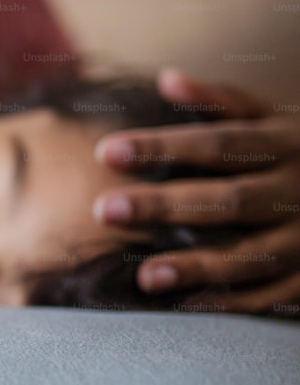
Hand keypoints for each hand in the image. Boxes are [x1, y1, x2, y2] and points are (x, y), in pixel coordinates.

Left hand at [92, 70, 299, 314]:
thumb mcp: (274, 117)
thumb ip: (221, 102)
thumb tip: (168, 79)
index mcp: (285, 144)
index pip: (215, 144)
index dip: (162, 147)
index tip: (106, 152)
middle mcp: (297, 192)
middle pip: (227, 200)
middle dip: (165, 205)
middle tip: (104, 208)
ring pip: (249, 255)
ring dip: (196, 266)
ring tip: (143, 275)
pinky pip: (269, 295)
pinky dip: (229, 302)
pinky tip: (184, 306)